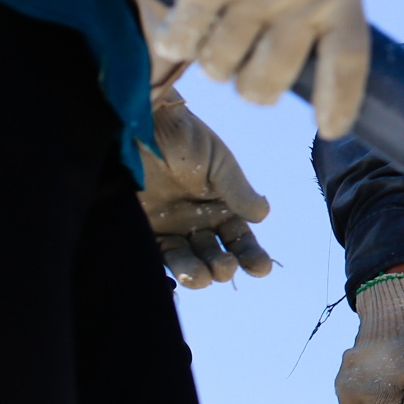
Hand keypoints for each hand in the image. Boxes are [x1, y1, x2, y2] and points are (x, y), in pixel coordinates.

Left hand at [137, 90, 270, 287]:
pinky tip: (177, 281)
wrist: (140, 123)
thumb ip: (238, 192)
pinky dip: (168, 273)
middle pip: (216, 254)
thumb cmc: (184, 137)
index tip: (261, 269)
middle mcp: (197, 220)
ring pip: (188, 261)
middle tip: (224, 267)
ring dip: (198, 274)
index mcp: (221, 205)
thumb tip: (263, 216)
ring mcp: (169, 226)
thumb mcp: (219, 164)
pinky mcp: (142, 230)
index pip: (240, 239)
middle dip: (223, 266)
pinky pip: (157, 258)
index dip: (252, 256)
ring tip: (201, 276)